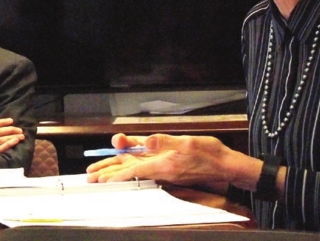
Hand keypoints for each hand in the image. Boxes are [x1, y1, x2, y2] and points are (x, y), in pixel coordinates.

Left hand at [86, 133, 235, 191]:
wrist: (227, 166)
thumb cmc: (210, 154)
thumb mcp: (188, 142)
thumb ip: (165, 141)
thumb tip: (147, 140)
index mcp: (165, 164)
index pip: (135, 170)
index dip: (118, 174)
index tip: (103, 179)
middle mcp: (162, 170)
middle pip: (131, 172)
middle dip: (111, 174)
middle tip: (93, 176)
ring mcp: (165, 170)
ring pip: (136, 170)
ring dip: (118, 171)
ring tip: (102, 175)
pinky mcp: (170, 169)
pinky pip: (146, 167)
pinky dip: (132, 166)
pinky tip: (126, 162)